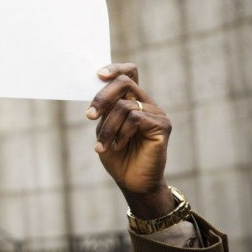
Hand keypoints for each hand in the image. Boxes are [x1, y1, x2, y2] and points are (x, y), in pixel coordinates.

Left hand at [86, 63, 174, 218]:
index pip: (129, 72)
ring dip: (108, 127)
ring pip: (124, 105)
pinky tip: (118, 146)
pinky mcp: (162, 126)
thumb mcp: (104, 128)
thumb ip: (104, 109)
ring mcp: (157, 113)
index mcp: (133, 100)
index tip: (98, 75)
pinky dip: (120, 133)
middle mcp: (147, 103)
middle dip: (102, 97)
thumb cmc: (117, 155)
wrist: (132, 182)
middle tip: (89, 116)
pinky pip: (135, 118)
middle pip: (124, 82)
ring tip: (103, 145)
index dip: (115, 68)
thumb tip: (96, 86)